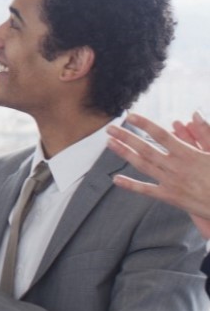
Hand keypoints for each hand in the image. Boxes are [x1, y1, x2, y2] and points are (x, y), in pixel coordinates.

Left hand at [108, 111, 209, 237]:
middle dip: (126, 137)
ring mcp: (171, 182)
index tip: (130, 116)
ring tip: (109, 143)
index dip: (144, 124)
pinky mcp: (171, 197)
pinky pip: (147, 190)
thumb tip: (195, 113)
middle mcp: (176, 167)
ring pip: (142, 165)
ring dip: (124, 154)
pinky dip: (131, 185)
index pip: (161, 135)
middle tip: (109, 128)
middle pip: (146, 149)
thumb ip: (205, 132)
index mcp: (188, 154)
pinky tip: (116, 180)